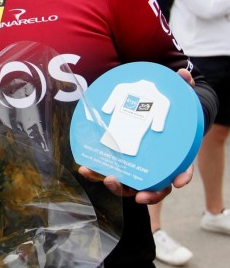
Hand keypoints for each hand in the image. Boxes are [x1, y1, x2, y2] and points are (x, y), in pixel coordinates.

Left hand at [78, 67, 195, 202]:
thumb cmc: (165, 111)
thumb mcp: (175, 97)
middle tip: (137, 193)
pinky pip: (107, 171)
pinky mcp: (116, 163)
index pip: (181, 171)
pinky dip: (97, 173)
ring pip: (129, 185)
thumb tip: (183, 74)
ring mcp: (135, 168)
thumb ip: (183, 86)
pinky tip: (85, 168)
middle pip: (155, 187)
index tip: (177, 183)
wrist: (148, 115)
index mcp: (174, 156)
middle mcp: (156, 167)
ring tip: (106, 178)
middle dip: (147, 194)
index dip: (180, 177)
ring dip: (117, 186)